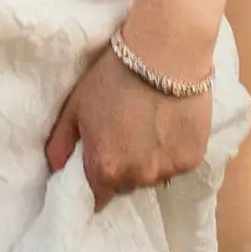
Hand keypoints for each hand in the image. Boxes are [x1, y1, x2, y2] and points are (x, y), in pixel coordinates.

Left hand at [45, 45, 211, 206]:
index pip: (97, 198)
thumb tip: (57, 168)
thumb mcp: (76, 107)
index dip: (95, 184)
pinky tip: (168, 126)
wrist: (165, 53)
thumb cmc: (113, 77)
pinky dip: (171, 152)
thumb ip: (60, 144)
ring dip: (148, 162)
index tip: (97, 167)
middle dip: (121, 170)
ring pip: (153, 177)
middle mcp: (138, 177)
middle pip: (126, 186)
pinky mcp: (194, 158)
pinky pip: (176, 164)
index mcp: (105, 169)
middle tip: (123, 138)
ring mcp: (169, 169)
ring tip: (148, 129)